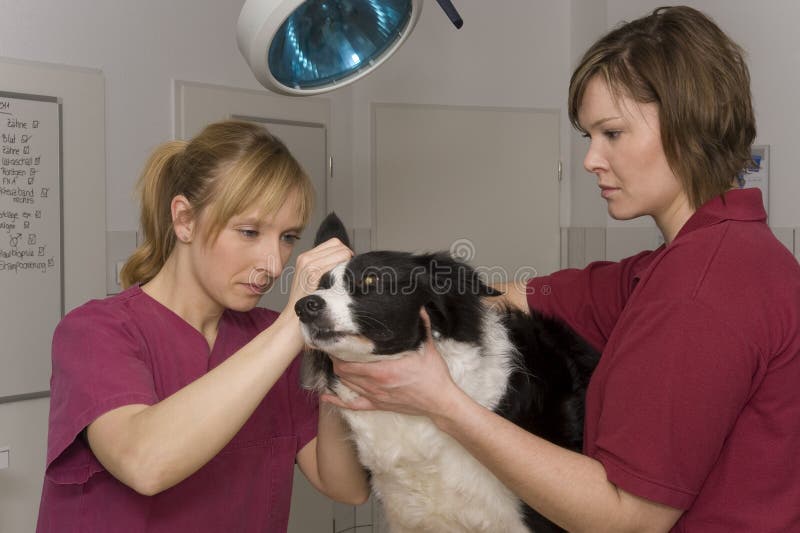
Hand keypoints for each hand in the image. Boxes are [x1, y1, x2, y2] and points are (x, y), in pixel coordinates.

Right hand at [285, 238, 351, 312]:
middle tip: (348, 270)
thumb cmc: (305, 302)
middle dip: (347, 255)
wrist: (292, 319)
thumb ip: (322, 266)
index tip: (346, 264)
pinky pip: (338, 262)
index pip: (333, 243)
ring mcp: (309, 265)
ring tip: (346, 276)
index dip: (343, 251)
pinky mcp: (314, 274)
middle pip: (338, 244)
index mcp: (304, 257)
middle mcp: (306, 258)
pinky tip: (343, 280)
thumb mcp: (309, 279)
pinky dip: (345, 268)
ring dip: (348, 262)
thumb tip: (344, 258)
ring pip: (341, 252)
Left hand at [321, 309, 462, 419]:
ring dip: (339, 373)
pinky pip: (352, 405)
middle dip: (335, 359)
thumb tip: (418, 306)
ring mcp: (375, 396)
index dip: (337, 351)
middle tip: (335, 347)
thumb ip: (422, 325)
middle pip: (342, 372)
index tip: (335, 340)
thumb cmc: (433, 375)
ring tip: (336, 361)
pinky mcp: (378, 405)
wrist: (440, 401)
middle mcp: (374, 384)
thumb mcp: (427, 346)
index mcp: (383, 370)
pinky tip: (326, 396)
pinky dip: (337, 400)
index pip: (348, 361)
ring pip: (345, 385)